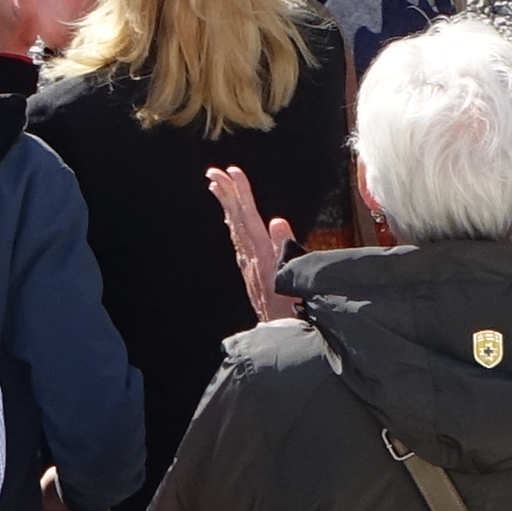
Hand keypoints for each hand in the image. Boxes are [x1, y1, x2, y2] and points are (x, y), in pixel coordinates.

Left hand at [204, 163, 292, 326]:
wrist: (286, 339)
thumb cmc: (298, 311)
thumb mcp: (296, 279)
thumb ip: (286, 249)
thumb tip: (277, 221)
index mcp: (264, 256)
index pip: (250, 218)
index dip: (242, 194)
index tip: (232, 172)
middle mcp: (252, 260)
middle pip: (237, 221)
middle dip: (227, 194)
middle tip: (213, 171)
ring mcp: (249, 267)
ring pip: (235, 230)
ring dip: (227, 206)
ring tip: (217, 186)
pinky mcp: (251, 274)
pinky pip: (239, 242)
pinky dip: (233, 225)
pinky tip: (231, 220)